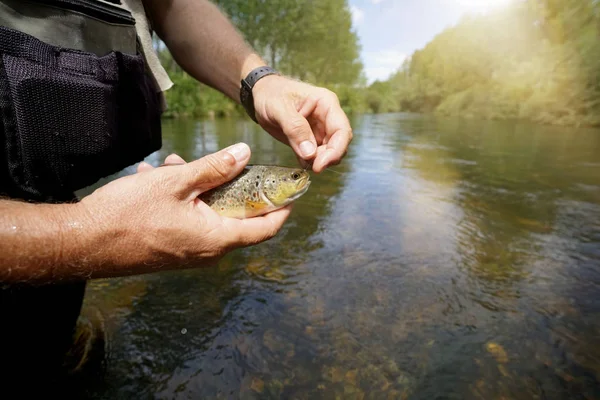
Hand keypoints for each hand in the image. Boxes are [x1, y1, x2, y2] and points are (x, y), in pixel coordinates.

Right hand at [78, 143, 290, 277]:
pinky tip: (159, 177)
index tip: (292, 193)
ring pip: (209, 215)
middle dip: (232, 187)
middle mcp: (207, 251)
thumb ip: (214, 168)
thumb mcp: (176, 182)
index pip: (264, 229)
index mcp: (216, 239)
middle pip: (237, 219)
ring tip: (177, 164)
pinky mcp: (172, 250)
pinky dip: (184, 200)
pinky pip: (190, 222)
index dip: (281, 210)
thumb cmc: (129, 214)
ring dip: (201, 189)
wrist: (84, 242)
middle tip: (226, 164)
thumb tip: (245, 154)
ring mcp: (189, 253)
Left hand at [251, 75, 352, 172]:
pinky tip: (298, 158)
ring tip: (300, 158)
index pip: (342, 130)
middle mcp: (327, 118)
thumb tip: (310, 153)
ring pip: (328, 152)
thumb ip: (295, 128)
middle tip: (310, 166)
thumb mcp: (279, 108)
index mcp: (326, 104)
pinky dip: (309, 161)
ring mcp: (320, 130)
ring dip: (317, 161)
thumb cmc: (271, 94)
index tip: (319, 165)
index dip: (335, 151)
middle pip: (338, 144)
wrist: (261, 94)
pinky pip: (315, 155)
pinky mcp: (310, 140)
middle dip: (326, 158)